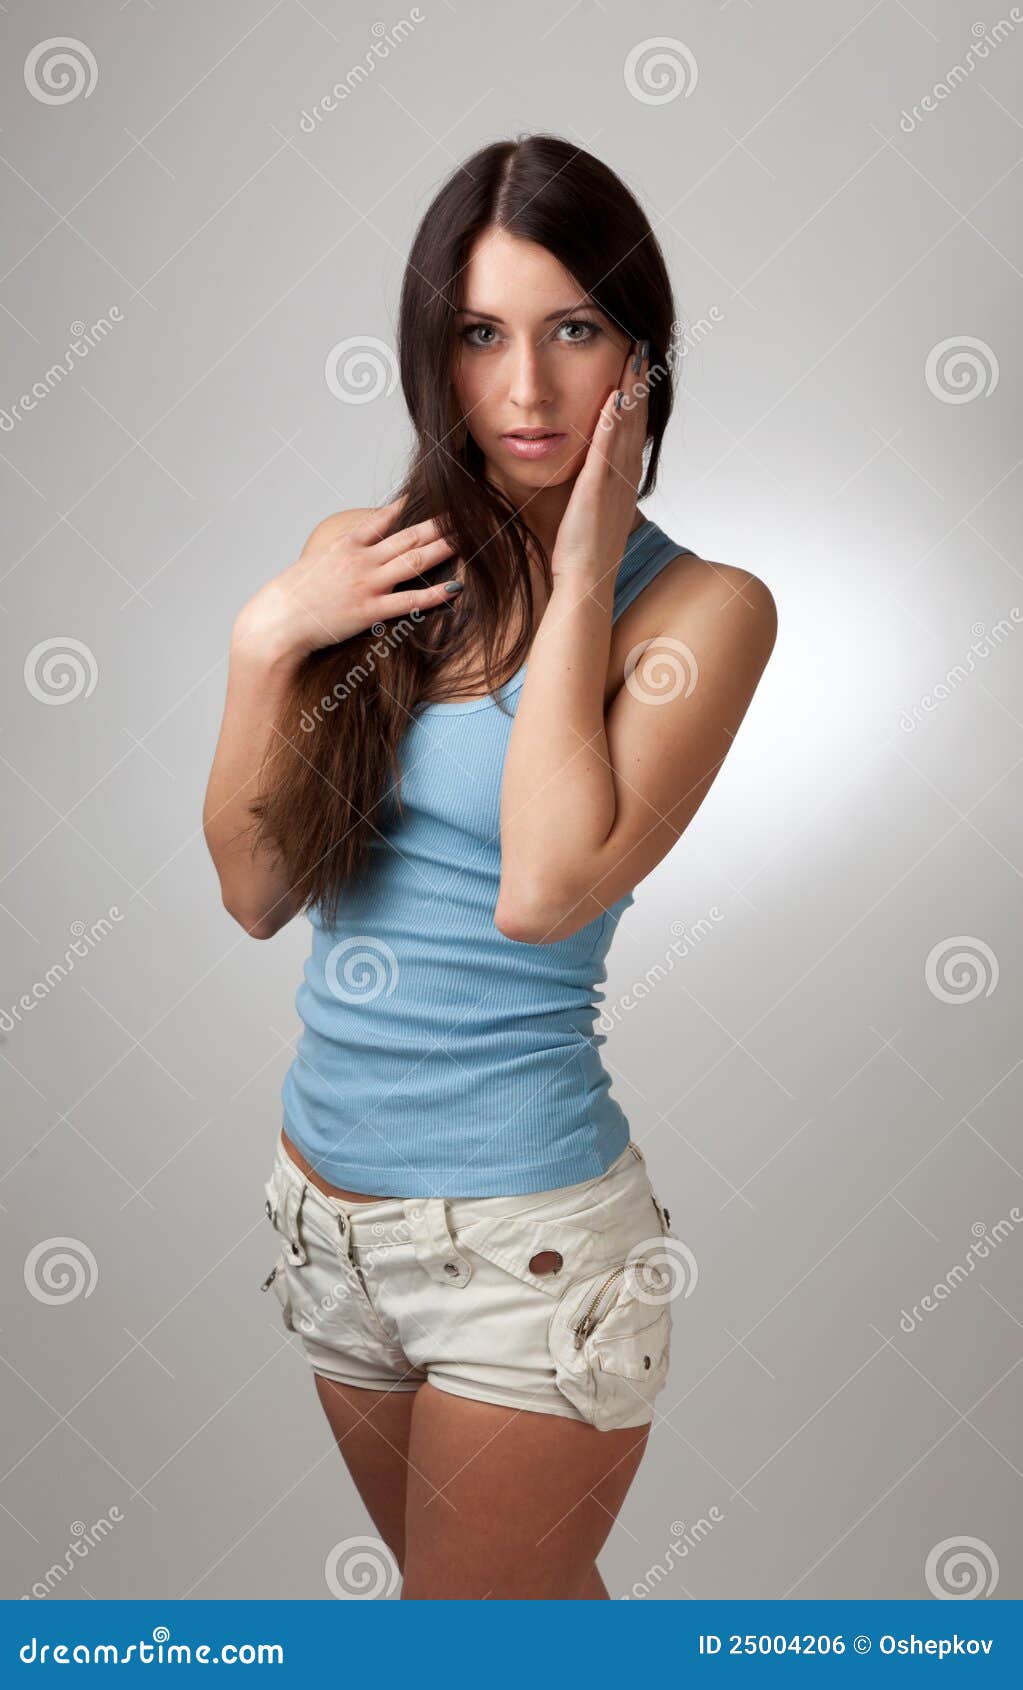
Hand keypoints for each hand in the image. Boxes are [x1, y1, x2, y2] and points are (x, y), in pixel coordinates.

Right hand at [234, 498, 462, 662]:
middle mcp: (361, 560)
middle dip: (439, 524)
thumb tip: (353, 551)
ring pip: (414, 561)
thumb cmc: (292, 596)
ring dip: (443, 548)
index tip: (431, 494)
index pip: (384, 518)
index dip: (410, 506)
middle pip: (408, 536)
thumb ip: (339, 555)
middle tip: (465, 512)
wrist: (277, 619)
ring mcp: (368, 584)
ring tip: (468, 538)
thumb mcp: (316, 564)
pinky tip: (455, 586)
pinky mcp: (371, 610)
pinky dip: (435, 593)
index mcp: (347, 545)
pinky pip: (410, 601)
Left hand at [550, 340, 649, 592]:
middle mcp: (626, 474)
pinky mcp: (598, 490)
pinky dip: (611, 422)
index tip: (637, 362)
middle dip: (639, 379)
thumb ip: (595, 481)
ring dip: (631, 388)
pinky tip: (613, 397)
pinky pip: (607, 449)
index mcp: (624, 477)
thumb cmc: (583, 549)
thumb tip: (592, 464)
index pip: (634, 426)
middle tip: (642, 344)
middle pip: (637, 417)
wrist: (586, 580)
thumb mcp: (592, 507)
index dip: (638, 393)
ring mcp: (615, 481)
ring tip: (633, 355)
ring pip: (627, 426)